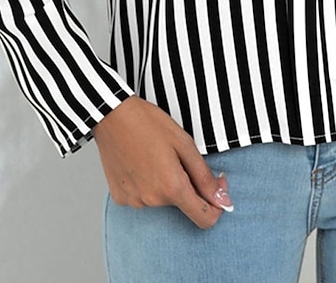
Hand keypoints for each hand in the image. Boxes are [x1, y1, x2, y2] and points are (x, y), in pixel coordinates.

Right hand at [93, 96, 233, 228]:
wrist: (112, 116)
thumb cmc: (148, 123)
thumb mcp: (184, 143)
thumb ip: (205, 176)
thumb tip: (223, 200)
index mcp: (172, 187)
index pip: (205, 218)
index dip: (216, 204)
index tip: (214, 184)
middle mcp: (152, 200)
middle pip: (183, 203)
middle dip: (187, 184)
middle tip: (178, 157)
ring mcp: (135, 201)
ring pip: (162, 200)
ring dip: (166, 183)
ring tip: (156, 156)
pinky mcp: (121, 198)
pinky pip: (144, 197)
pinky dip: (148, 184)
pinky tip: (141, 163)